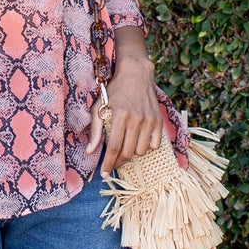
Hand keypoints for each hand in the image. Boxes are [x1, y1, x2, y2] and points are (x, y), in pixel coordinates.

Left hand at [87, 46, 163, 173]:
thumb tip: (90, 151)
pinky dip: (147, 147)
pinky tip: (139, 141)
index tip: (104, 173)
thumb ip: (95, 130)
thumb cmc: (114, 91)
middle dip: (119, 162)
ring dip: (132, 153)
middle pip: (128, 152)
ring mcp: (149, 120)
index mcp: (119, 115)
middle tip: (112, 163)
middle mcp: (136, 119)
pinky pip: (154, 144)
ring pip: (141, 150)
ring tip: (126, 146)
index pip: (115, 147)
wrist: (135, 75)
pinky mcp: (158, 120)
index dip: (109, 163)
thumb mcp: (99, 107)